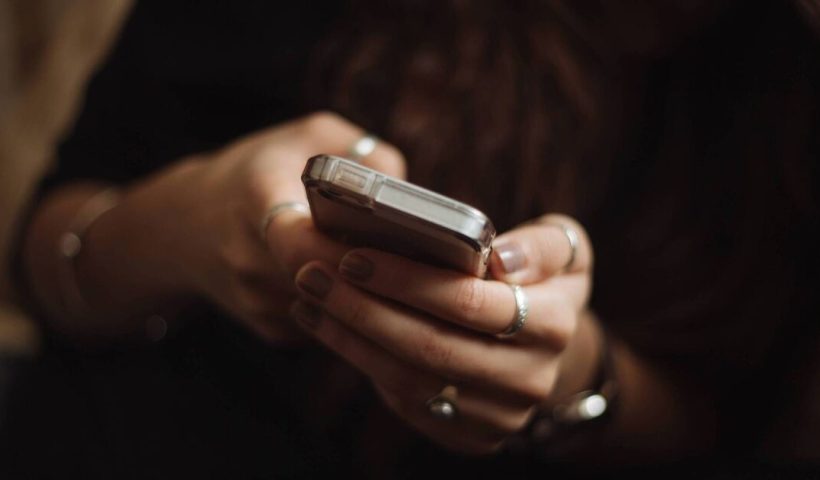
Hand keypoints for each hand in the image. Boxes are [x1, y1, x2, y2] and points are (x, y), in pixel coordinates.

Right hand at [130, 112, 404, 341]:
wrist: (186, 226)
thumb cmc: (258, 171)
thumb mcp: (307, 136)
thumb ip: (362, 152)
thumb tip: (408, 193)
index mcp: (256, 201)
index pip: (301, 241)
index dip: (349, 250)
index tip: (391, 243)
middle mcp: (250, 260)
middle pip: (329, 282)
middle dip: (377, 274)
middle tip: (424, 263)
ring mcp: (258, 302)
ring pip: (335, 310)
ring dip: (371, 295)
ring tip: (408, 273)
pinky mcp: (270, 329)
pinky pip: (328, 325)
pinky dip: (353, 308)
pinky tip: (370, 286)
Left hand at [290, 214, 598, 452]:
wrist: (544, 348)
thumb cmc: (540, 282)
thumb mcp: (563, 249)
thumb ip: (542, 245)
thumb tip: (501, 259)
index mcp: (554, 324)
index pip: (470, 303)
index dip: (407, 281)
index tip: (354, 256)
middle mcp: (530, 379)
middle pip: (431, 347)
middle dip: (363, 309)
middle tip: (313, 275)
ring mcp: (499, 416)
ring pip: (410, 379)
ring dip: (349, 337)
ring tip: (310, 298)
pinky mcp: (469, 436)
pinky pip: (405, 401)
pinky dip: (360, 361)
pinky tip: (328, 327)